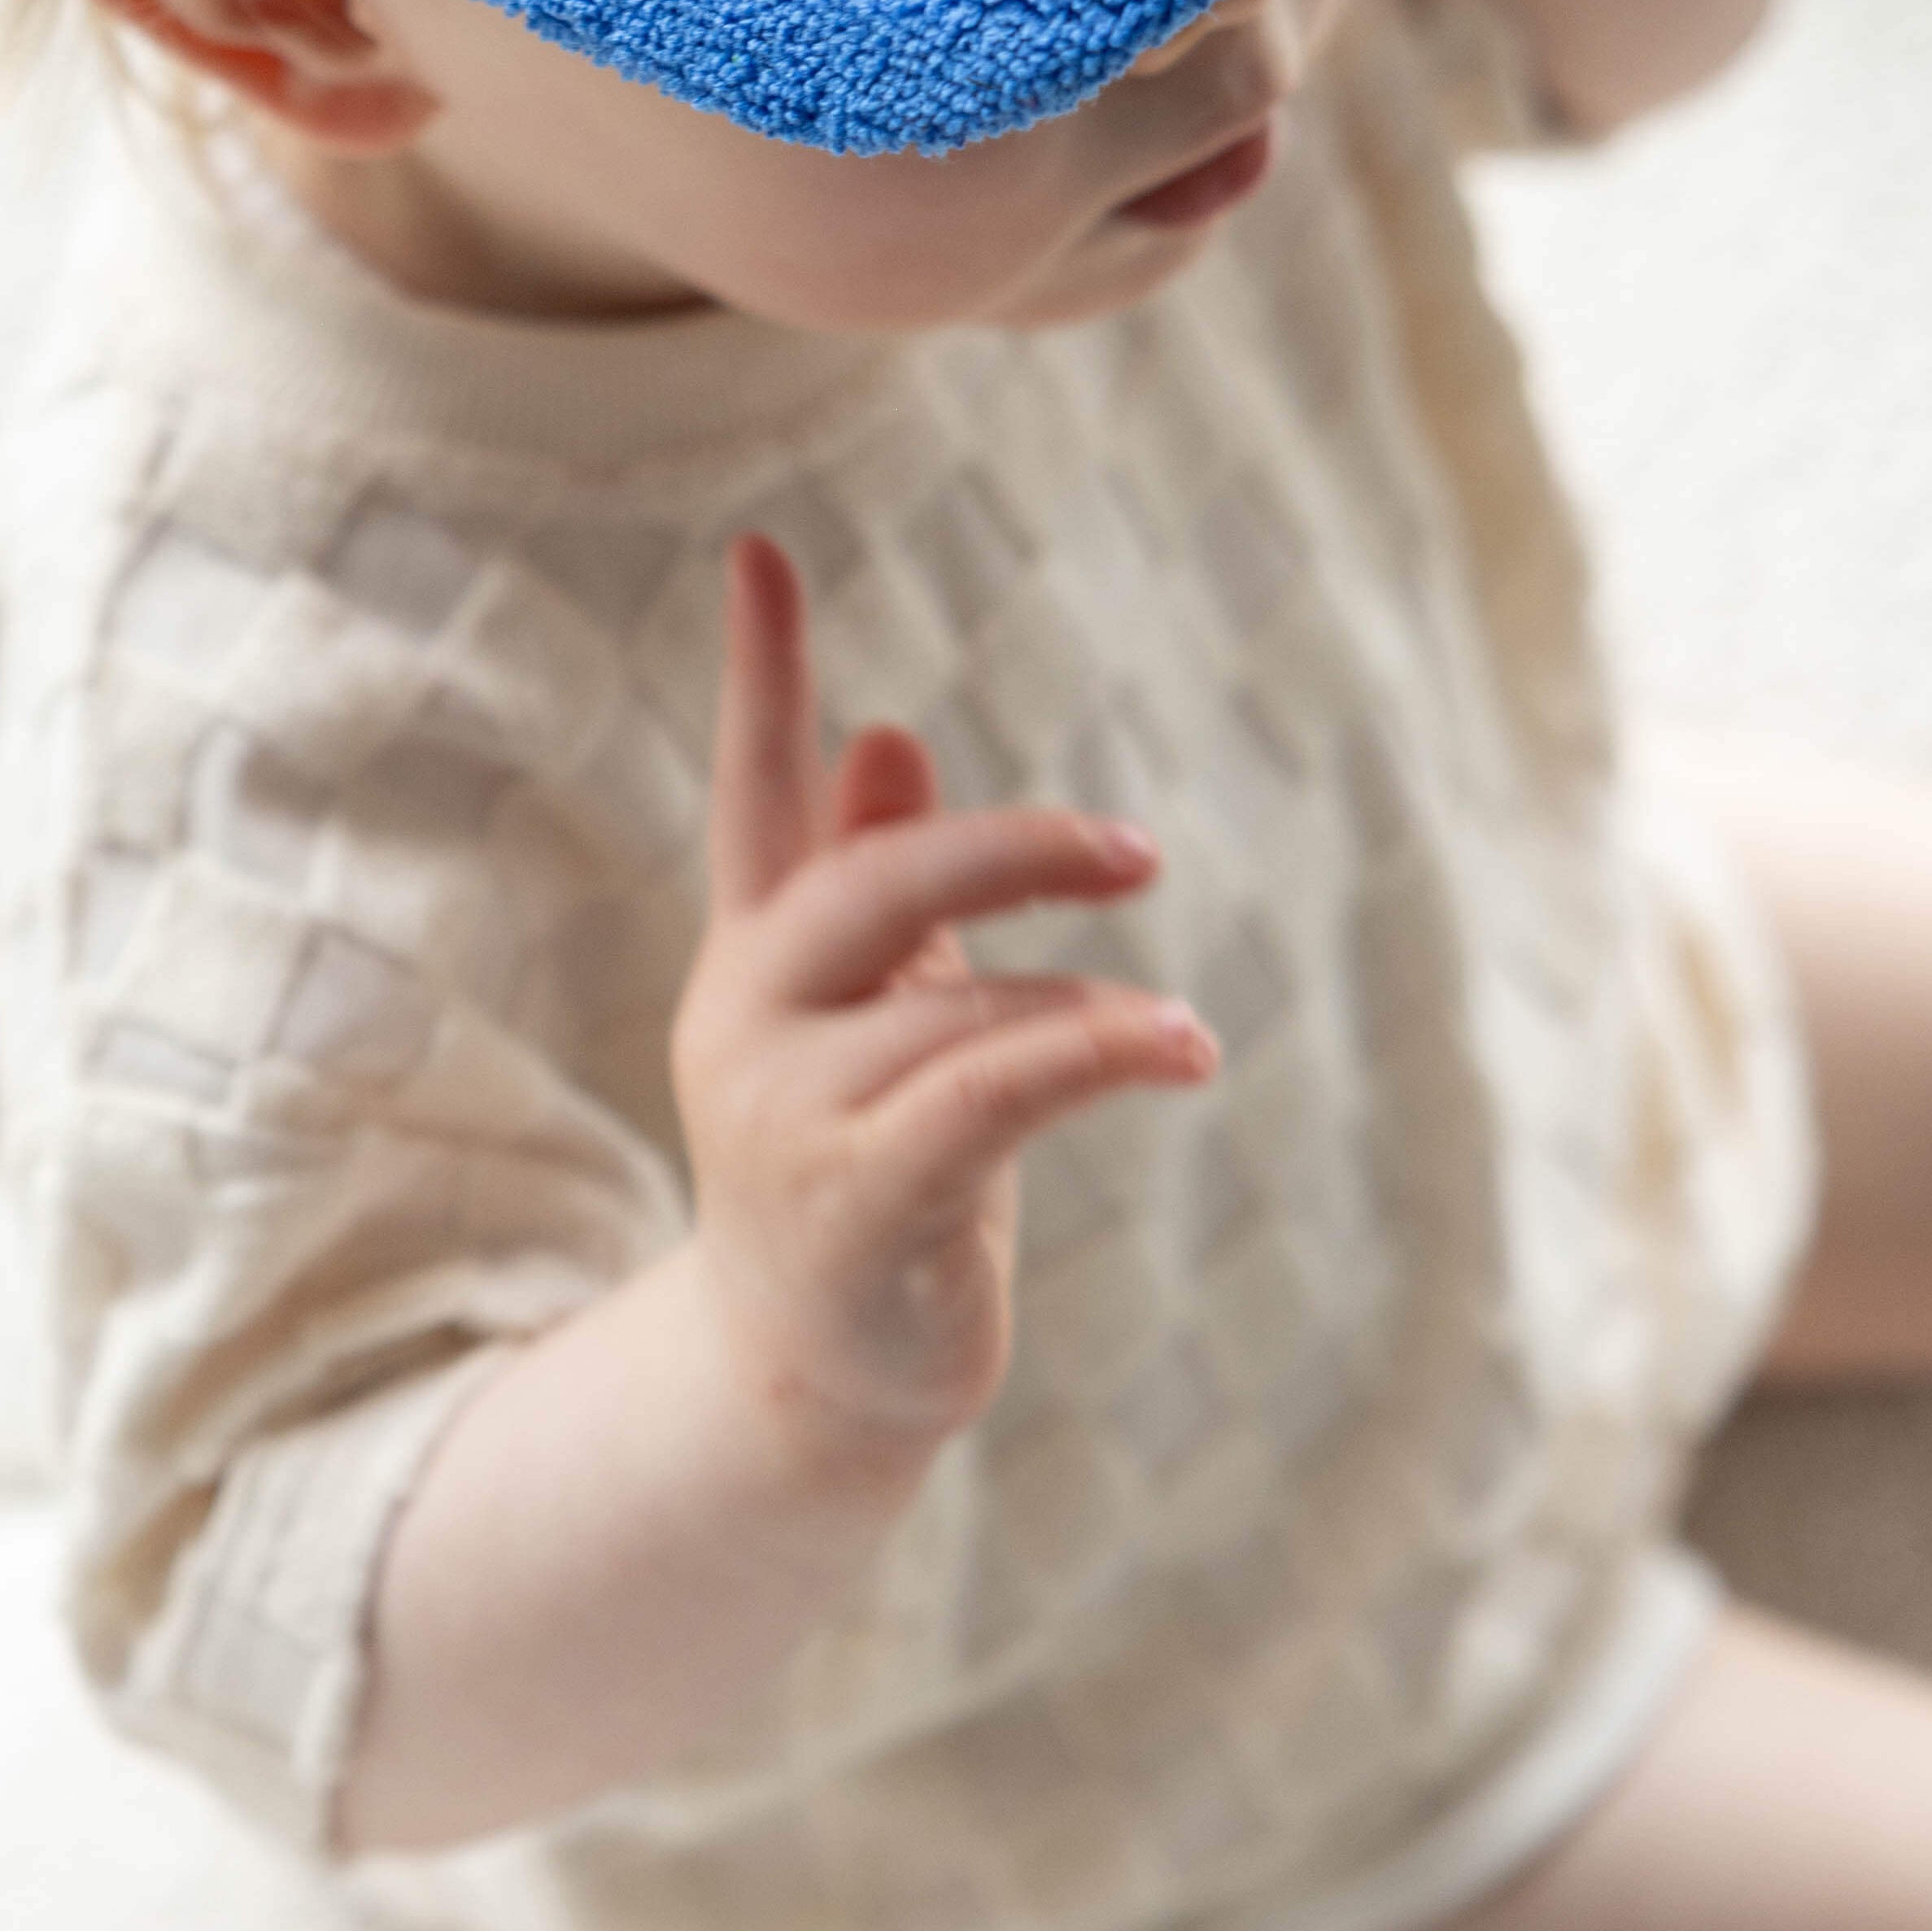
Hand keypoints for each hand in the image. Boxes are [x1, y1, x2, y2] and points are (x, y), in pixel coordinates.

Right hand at [670, 531, 1214, 1474]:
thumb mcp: (881, 1020)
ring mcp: (787, 1112)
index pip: (752, 791)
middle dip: (1007, 850)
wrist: (811, 1383)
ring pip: (958, 1006)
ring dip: (1087, 1010)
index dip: (760, 673)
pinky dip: (1093, 1053)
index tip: (764, 547)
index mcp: (758, 959)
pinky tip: (1181, 1047)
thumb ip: (877, 885)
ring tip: (1177, 1038)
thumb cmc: (869, 1178)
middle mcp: (750, 1019)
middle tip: (1135, 849)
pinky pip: (988, 1091)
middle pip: (871, 881)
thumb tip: (892, 735)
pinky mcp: (852, 1199)